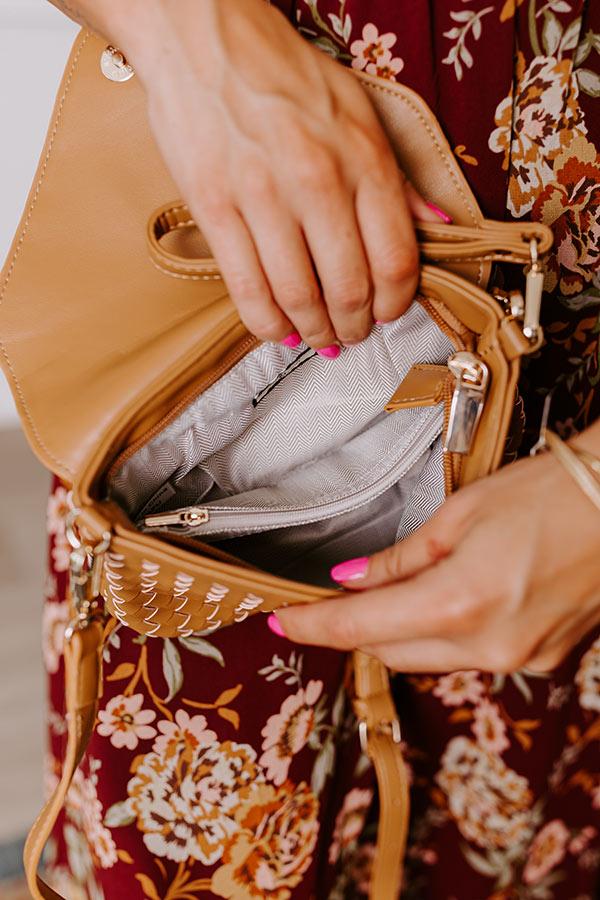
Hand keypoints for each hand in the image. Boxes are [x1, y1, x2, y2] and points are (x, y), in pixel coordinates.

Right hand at [65, 0, 445, 350]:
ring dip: (314, 332)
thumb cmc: (284, 72)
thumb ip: (398, 177)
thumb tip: (435, 226)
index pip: (395, 259)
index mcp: (363, 157)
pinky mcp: (214, 207)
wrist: (204, 36)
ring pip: (298, 297)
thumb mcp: (359, 111)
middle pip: (350, 289)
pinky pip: (247, 289)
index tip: (388, 314)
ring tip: (318, 337)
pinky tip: (278, 329)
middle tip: (351, 334)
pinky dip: (266, 323)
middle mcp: (318, 179)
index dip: (396, 304)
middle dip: (355, 327)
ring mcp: (262, 196)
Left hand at [275, 435, 599, 672]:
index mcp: (459, 604)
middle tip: (328, 598)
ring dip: (399, 632)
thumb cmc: (548, 493)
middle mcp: (489, 647)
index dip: (311, 626)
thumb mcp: (461, 515)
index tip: (280, 620)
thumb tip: (350, 580)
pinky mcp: (543, 660)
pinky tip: (442, 602)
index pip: (360, 628)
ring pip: (431, 658)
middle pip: (391, 651)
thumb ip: (400, 559)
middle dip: (354, 628)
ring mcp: (521, 661)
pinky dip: (445, 634)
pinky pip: (471, 656)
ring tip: (382, 594)